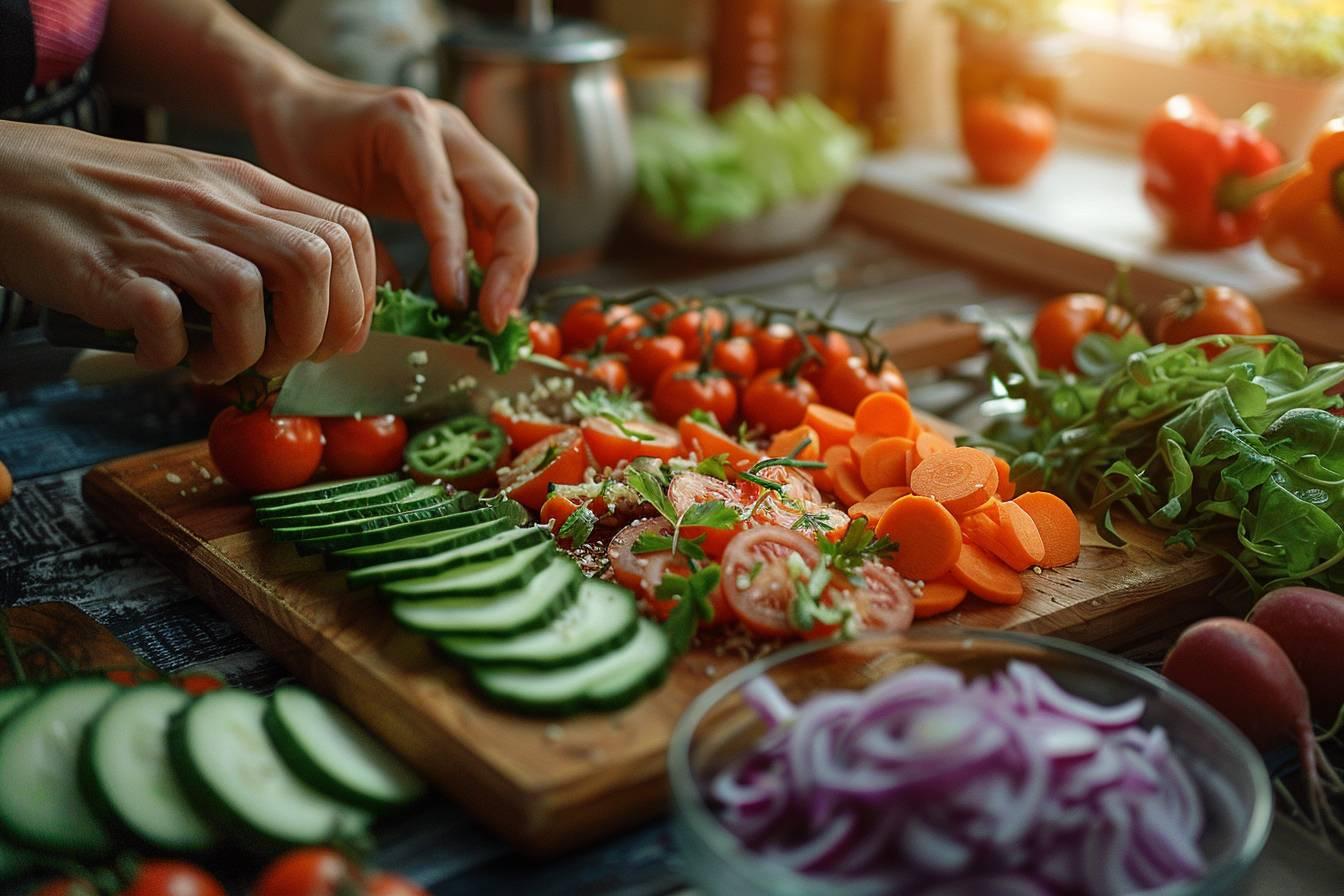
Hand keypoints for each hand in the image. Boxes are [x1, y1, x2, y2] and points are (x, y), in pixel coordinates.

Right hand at [0, 122, 374, 381]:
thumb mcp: (205, 194)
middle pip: (314, 261)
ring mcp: (162, 236)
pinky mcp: (109, 272)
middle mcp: (214, 205)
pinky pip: (165, 321)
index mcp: (246, 186)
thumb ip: (263, 234)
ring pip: (249, 292)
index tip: (337, 335)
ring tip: (223, 364)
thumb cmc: (114, 201)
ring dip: (251, 350)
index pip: (346, 230)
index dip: (359, 295)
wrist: (8, 176)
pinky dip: (175, 353)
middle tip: (286, 359)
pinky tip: (164, 354)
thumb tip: (320, 306)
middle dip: (317, 330)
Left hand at [247, 75, 537, 332]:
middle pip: (511, 200)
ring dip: (512, 266)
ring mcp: (465, 146)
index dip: (457, 258)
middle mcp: (449, 129)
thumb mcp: (317, 196)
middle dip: (510, 266)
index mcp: (407, 124)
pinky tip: (484, 294)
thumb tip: (402, 306)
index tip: (453, 305)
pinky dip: (498, 256)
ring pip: (516, 208)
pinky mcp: (468, 168)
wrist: (297, 104)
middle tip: (493, 320)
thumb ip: (362, 246)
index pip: (451, 200)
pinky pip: (499, 215)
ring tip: (493, 314)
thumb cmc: (297, 143)